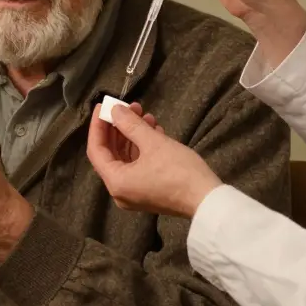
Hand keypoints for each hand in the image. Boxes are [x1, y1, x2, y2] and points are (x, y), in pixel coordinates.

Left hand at [86, 102, 223, 218]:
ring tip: (145, 115)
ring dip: (133, 135)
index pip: (96, 150)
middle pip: (111, 154)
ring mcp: (135, 193)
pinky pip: (138, 165)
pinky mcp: (150, 191)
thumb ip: (130, 125)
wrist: (208, 200)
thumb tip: (115, 111)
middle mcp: (121, 191)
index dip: (98, 126)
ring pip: (127, 158)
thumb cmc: (179, 171)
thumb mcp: (153, 143)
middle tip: (129, 107)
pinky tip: (154, 130)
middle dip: (119, 128)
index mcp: (116, 182)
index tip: (102, 106)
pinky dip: (143, 148)